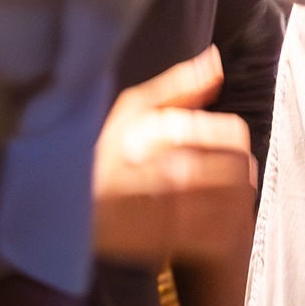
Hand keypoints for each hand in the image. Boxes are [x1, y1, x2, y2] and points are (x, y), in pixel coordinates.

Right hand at [94, 50, 256, 267]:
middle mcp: (171, 173)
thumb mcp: (131, 111)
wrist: (66, 211)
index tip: (229, 144)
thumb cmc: (99, 157)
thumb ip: (176, 88)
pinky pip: (217, 238)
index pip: (230, 134)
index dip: (234, 138)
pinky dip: (226, 233)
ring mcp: (170, 212)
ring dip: (236, 203)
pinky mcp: (166, 242)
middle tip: (236, 175)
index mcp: (166, 136)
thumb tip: (215, 62)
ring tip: (229, 201)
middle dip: (239, 171)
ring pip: (231, 205)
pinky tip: (219, 227)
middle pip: (236, 170)